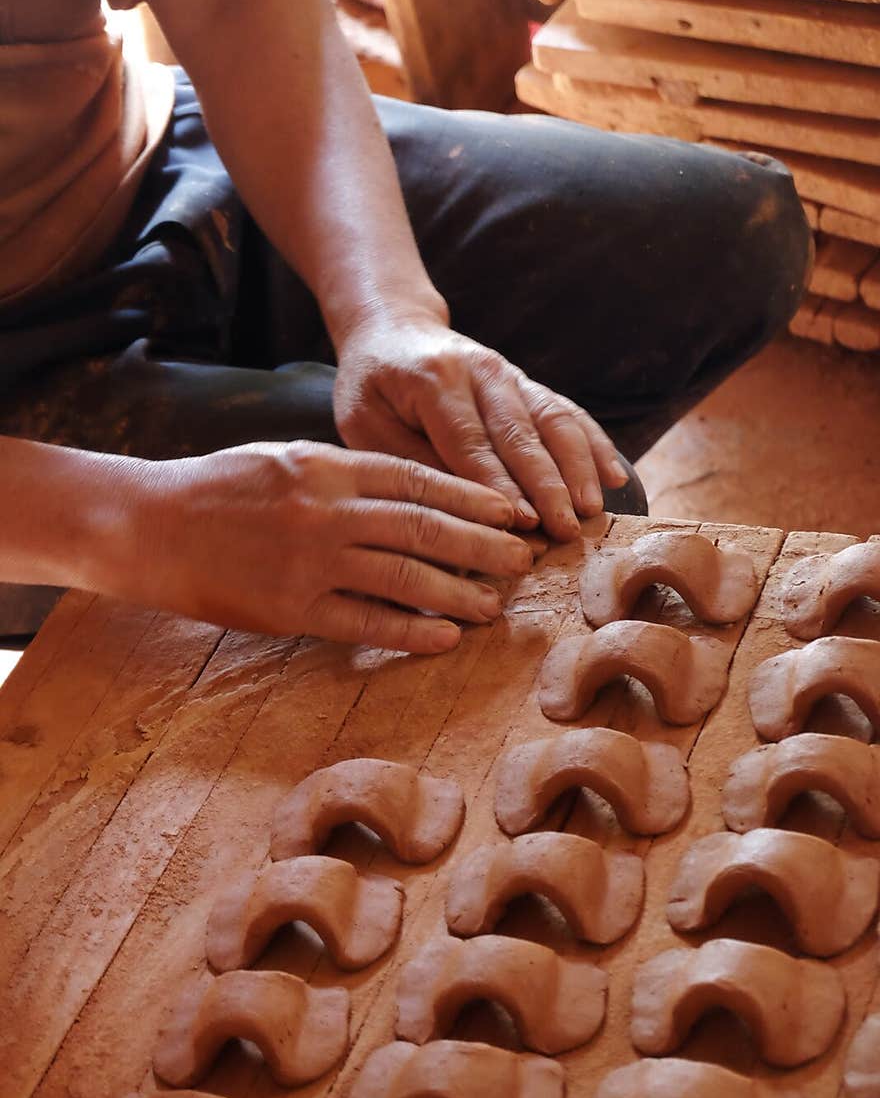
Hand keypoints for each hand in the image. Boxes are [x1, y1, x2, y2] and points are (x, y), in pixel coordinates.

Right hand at [110, 441, 530, 652]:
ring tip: (496, 605)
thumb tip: (409, 495)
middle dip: (482, 546)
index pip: (418, 480)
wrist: (149, 525)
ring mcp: (310, 562)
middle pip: (424, 528)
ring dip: (459, 592)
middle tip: (522, 561)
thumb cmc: (219, 489)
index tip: (510, 512)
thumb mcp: (285, 460)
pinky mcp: (292, 609)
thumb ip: (346, 476)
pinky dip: (412, 631)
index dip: (472, 498)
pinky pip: (366, 622)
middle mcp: (326, 511)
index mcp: (327, 466)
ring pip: (405, 577)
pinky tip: (447, 638)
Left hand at [333, 313, 628, 541]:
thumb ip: (409, 463)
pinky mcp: (527, 384)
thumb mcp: (365, 425)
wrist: (392, 326)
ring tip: (595, 510)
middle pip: (523, 434)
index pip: (472, 443)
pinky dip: (594, 444)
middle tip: (567, 530)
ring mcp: (510, 375)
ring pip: (554, 421)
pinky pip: (567, 413)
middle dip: (550, 486)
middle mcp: (481, 373)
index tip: (525, 523)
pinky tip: (615, 477)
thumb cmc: (371, 386)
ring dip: (579, 468)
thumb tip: (456, 512)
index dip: (501, 486)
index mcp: (434, 382)